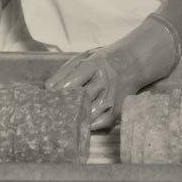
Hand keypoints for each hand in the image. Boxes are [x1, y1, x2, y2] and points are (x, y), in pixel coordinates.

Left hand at [45, 18, 180, 128]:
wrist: (133, 62)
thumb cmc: (103, 61)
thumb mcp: (85, 57)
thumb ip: (66, 70)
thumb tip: (48, 88)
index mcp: (95, 65)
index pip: (71, 81)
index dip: (57, 91)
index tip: (49, 96)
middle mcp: (105, 81)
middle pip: (80, 98)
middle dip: (64, 106)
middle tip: (52, 111)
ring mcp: (113, 96)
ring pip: (90, 112)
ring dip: (76, 116)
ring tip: (65, 118)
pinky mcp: (118, 108)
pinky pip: (102, 122)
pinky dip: (90, 124)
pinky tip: (82, 121)